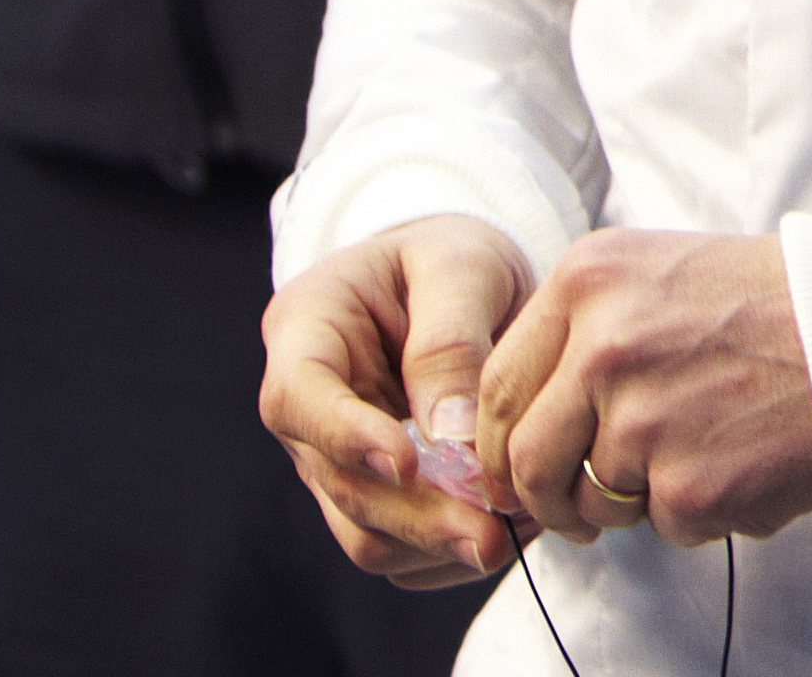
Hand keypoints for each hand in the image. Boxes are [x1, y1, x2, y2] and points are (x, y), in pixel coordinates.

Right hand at [260, 217, 532, 585]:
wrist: (458, 278)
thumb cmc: (452, 258)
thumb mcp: (460, 266)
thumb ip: (449, 341)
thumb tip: (452, 437)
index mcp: (305, 330)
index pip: (298, 399)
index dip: (347, 438)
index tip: (407, 462)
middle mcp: (306, 406)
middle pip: (338, 483)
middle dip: (414, 516)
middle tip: (488, 536)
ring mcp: (334, 456)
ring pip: (364, 530)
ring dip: (435, 544)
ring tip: (513, 533)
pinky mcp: (372, 492)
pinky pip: (398, 546)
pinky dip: (447, 553)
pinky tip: (507, 533)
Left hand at [483, 229, 811, 549]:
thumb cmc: (777, 301)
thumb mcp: (659, 275)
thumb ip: (580, 334)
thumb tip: (509, 427)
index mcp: (587, 281)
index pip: (494, 388)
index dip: (499, 443)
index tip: (518, 469)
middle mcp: (602, 346)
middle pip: (525, 459)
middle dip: (545, 498)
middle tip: (579, 507)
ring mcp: (643, 419)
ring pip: (590, 502)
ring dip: (632, 501)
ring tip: (699, 455)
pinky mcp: (689, 484)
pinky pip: (661, 525)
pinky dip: (698, 510)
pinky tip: (744, 460)